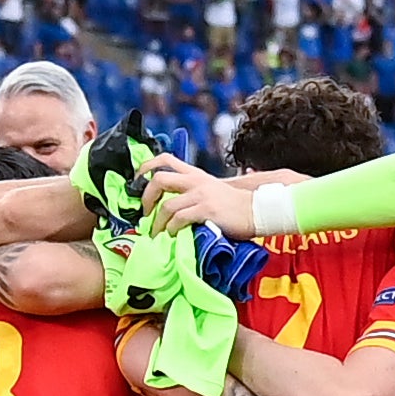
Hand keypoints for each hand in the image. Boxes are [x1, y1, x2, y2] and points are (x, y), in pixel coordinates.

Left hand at [144, 154, 260, 237]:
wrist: (257, 211)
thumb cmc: (234, 207)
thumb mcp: (212, 191)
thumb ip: (192, 194)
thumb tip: (168, 207)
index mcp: (196, 175)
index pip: (165, 159)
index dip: (146, 167)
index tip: (137, 180)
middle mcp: (196, 181)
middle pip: (159, 179)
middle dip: (145, 198)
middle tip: (145, 214)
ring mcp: (201, 195)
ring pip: (166, 205)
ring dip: (157, 223)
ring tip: (157, 234)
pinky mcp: (206, 210)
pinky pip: (179, 219)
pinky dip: (171, 230)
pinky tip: (172, 236)